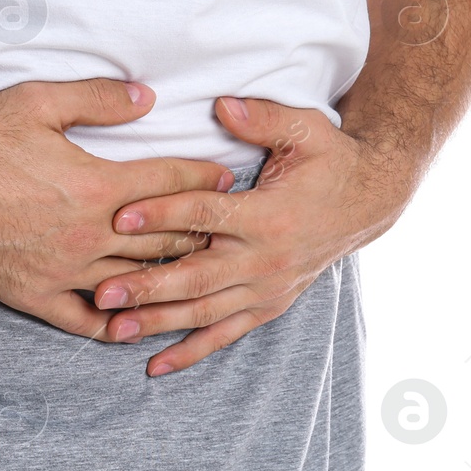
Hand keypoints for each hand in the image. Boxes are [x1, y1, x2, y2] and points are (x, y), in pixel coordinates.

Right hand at [0, 78, 233, 338]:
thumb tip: (149, 98)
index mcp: (97, 185)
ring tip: (199, 270)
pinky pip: (88, 320)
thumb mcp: (38, 103)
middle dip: (201, 230)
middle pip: (166, 238)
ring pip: (137, 280)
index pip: (171, 183)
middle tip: (228, 227)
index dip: (205, 178)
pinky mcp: (36, 296)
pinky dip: (118, 321)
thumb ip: (99, 99)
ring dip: (171, 275)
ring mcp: (65, 271)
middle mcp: (89, 235)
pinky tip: (138, 318)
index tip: (228, 178)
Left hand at [93, 95, 411, 376]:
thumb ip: (262, 118)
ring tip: (112, 330)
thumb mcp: (306, 129)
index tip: (120, 216)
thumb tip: (221, 105)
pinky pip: (226, 334)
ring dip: (158, 323)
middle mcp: (266, 259)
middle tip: (102, 293)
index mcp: (269, 215)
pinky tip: (155, 366)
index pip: (207, 215)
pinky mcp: (268, 305)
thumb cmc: (329, 161)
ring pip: (205, 312)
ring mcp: (267, 288)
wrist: (368, 203)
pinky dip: (191, 352)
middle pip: (198, 276)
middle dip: (147, 286)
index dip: (163, 214)